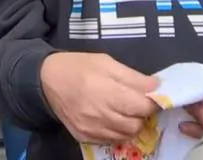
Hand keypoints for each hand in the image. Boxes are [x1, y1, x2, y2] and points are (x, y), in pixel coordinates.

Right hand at [40, 52, 158, 144]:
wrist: (46, 80)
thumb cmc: (78, 67)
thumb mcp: (106, 62)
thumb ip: (133, 76)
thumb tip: (156, 86)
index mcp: (108, 92)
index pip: (144, 107)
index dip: (152, 102)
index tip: (151, 96)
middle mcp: (101, 114)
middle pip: (137, 124)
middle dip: (140, 114)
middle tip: (134, 103)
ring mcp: (92, 128)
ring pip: (125, 135)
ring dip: (129, 124)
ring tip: (122, 110)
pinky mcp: (84, 136)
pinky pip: (110, 140)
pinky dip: (115, 131)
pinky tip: (109, 118)